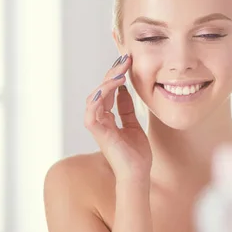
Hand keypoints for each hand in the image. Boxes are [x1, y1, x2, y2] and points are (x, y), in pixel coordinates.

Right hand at [85, 54, 151, 181]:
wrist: (139, 173)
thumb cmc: (136, 153)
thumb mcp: (133, 124)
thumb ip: (126, 107)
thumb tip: (124, 88)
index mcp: (107, 117)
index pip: (108, 90)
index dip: (116, 74)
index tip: (128, 60)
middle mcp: (99, 120)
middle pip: (101, 90)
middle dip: (112, 72)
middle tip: (125, 58)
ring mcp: (97, 126)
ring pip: (95, 97)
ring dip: (107, 81)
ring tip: (121, 69)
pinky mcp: (98, 133)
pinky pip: (92, 111)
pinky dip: (100, 97)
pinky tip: (112, 85)